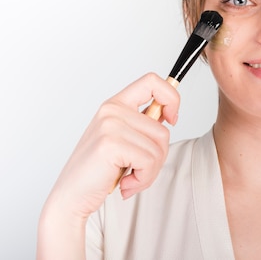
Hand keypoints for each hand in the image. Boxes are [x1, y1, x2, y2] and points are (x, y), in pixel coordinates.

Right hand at [37, 73, 179, 258]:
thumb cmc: (99, 171)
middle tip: (139, 171)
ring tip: (130, 178)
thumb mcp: (123, 140)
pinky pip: (149, 162)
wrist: (71, 197)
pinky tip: (126, 185)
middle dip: (159, 157)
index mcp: (115, 104)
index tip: (171, 119)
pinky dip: (143, 179)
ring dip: (150, 172)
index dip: (171, 98)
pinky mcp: (111, 144)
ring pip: (160, 147)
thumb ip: (143, 125)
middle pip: (164, 130)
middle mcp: (112, 110)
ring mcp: (110, 125)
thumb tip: (169, 114)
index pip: (152, 81)